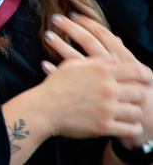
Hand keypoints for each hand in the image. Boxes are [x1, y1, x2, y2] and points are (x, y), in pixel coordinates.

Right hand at [45, 13, 152, 147]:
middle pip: (140, 92)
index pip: (135, 71)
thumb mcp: (73, 65)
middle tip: (131, 99)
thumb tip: (115, 58)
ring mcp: (107, 108)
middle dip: (137, 96)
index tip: (145, 80)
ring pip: (136, 111)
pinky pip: (131, 129)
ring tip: (127, 113)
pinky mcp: (104, 126)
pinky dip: (131, 128)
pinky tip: (126, 126)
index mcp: (101, 71)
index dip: (144, 76)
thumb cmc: (55, 86)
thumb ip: (97, 61)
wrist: (43, 108)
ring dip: (133, 112)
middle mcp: (107, 88)